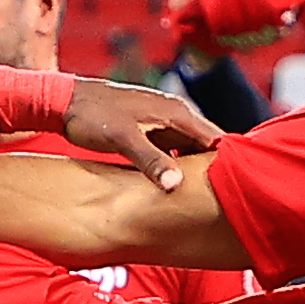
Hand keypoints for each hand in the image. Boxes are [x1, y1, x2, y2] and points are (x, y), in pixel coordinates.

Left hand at [60, 78, 222, 187]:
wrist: (64, 102)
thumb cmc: (93, 116)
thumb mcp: (123, 140)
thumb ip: (151, 161)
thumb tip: (177, 184)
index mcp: (176, 113)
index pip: (215, 138)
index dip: (229, 162)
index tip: (240, 187)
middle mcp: (173, 116)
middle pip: (205, 146)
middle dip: (215, 170)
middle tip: (226, 201)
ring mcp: (161, 124)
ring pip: (189, 151)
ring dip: (196, 171)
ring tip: (207, 199)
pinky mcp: (148, 133)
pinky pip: (172, 153)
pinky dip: (177, 168)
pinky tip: (175, 189)